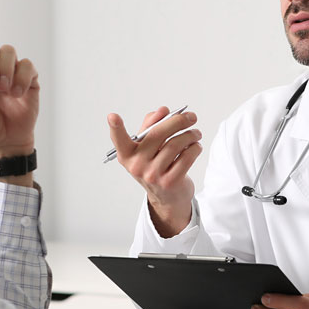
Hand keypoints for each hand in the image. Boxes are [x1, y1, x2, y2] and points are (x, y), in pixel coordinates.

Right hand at [107, 107, 201, 236]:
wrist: (167, 197)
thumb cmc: (156, 165)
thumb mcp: (147, 147)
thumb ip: (152, 125)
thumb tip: (163, 110)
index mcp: (127, 154)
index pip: (119, 140)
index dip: (115, 128)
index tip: (112, 116)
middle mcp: (137, 165)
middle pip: (158, 134)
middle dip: (177, 121)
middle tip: (191, 116)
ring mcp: (153, 175)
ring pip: (175, 144)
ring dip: (190, 135)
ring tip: (195, 133)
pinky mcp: (170, 182)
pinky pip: (186, 157)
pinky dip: (195, 148)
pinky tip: (195, 146)